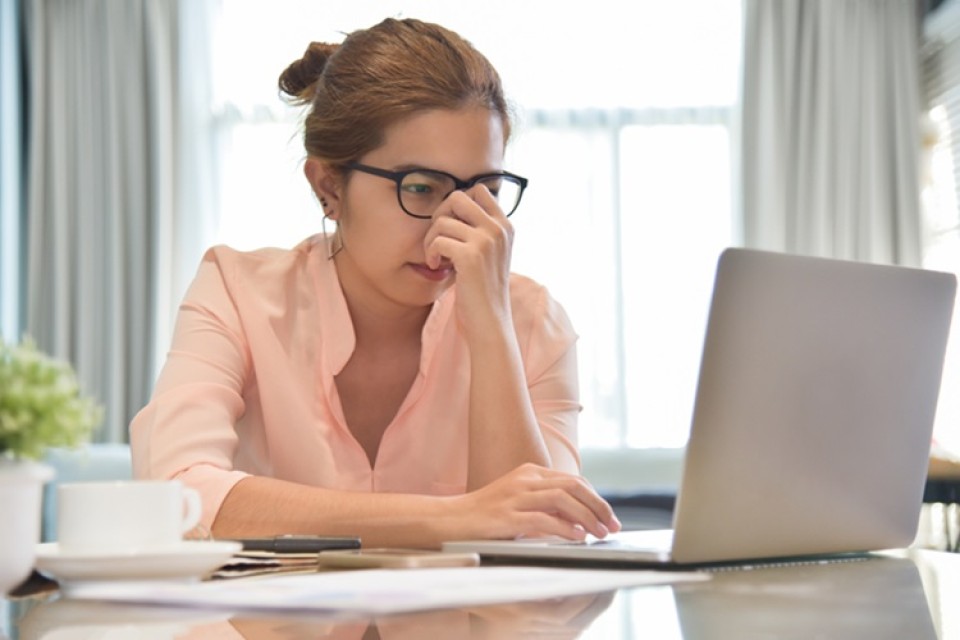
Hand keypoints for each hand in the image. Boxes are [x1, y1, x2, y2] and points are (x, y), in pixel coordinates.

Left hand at [423, 186, 513, 337]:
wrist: (491, 321)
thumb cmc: (485, 290)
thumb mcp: (491, 254)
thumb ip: (480, 230)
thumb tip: (452, 207)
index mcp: (505, 226)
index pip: (479, 190)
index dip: (458, 204)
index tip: (453, 226)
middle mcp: (498, 229)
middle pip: (457, 197)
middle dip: (441, 215)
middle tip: (439, 238)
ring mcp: (486, 241)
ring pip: (443, 220)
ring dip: (431, 238)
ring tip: (436, 257)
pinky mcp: (470, 256)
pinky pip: (438, 240)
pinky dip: (431, 253)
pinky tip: (437, 266)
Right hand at [449, 463, 621, 540]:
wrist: (450, 520)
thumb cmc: (485, 516)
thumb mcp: (520, 503)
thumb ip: (546, 507)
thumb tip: (580, 520)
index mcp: (530, 473)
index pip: (573, 481)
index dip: (596, 499)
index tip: (609, 516)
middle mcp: (525, 480)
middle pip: (574, 486)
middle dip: (599, 506)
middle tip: (612, 525)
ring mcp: (516, 496)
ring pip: (563, 499)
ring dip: (587, 517)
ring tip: (599, 533)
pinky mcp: (507, 516)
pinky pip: (544, 519)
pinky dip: (565, 528)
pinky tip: (577, 538)